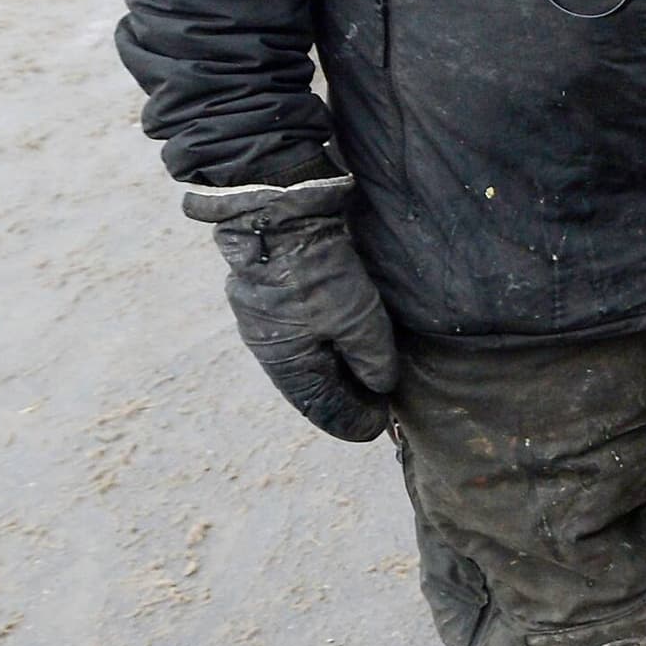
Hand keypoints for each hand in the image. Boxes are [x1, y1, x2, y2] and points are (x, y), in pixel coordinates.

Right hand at [182, 174, 400, 439]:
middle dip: (345, 400)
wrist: (278, 218)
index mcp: (288, 364)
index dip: (353, 420)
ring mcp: (266, 322)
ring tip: (365, 377)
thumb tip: (379, 386)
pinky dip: (324, 349)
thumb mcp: (357, 321)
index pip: (322, 408)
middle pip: (311, 388)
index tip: (379, 427)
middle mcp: (270, 348)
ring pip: (306, 362)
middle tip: (377, 405)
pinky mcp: (270, 298)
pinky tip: (341, 343)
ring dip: (335, 374)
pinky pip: (300, 337)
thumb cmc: (317, 275)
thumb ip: (372, 359)